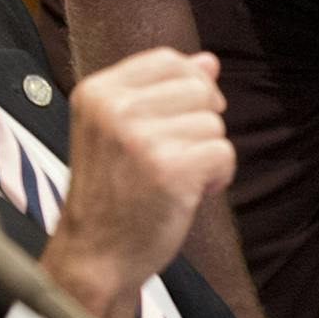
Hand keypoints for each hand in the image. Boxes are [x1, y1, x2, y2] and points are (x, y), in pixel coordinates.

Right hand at [41, 48, 235, 317]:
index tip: (178, 121)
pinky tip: (188, 194)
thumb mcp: (122, 131)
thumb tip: (210, 61)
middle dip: (199, 124)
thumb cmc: (112, 194)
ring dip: (205, 154)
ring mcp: (142, 138)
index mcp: (98, 92)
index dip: (189, 86)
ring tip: (172, 179)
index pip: (168, 60)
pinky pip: (224, 153)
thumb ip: (162, 91)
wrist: (94, 257)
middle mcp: (115, 109)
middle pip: (199, 88)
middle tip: (171, 158)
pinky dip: (218, 177)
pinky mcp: (171, 169)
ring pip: (214, 123)